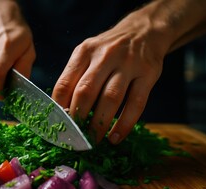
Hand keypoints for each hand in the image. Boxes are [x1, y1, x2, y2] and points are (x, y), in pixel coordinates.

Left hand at [52, 10, 169, 144]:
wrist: (144, 31)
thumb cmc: (108, 50)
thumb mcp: (87, 54)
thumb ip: (75, 77)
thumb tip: (62, 110)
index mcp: (84, 52)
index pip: (65, 83)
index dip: (59, 107)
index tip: (57, 125)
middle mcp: (105, 55)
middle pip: (86, 91)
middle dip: (77, 118)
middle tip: (74, 138)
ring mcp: (128, 64)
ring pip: (110, 99)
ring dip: (99, 124)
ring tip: (92, 141)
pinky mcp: (148, 74)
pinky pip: (136, 104)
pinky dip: (124, 124)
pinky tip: (114, 138)